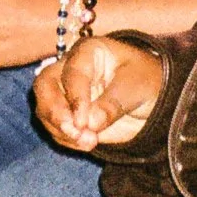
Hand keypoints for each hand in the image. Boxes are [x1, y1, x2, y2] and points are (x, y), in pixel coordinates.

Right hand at [33, 35, 166, 150]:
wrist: (152, 99)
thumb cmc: (145, 82)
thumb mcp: (136, 89)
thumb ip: (112, 105)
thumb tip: (90, 124)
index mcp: (88, 52)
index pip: (72, 73)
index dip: (75, 98)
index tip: (83, 122)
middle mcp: (69, 69)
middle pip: (45, 85)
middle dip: (54, 111)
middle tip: (73, 132)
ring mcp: (64, 92)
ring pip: (44, 109)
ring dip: (61, 130)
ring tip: (89, 143)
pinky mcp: (65, 114)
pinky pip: (54, 128)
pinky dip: (66, 139)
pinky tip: (86, 145)